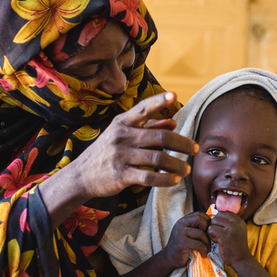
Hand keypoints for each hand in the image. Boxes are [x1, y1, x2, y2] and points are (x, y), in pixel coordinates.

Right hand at [40, 93, 196, 226]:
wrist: (80, 176)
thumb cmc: (107, 153)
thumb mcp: (122, 135)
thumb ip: (148, 127)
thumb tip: (173, 121)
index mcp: (122, 123)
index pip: (143, 108)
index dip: (159, 101)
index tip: (174, 96)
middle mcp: (122, 136)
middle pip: (160, 136)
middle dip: (183, 143)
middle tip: (196, 149)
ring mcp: (121, 155)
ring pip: (158, 157)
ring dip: (177, 164)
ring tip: (186, 169)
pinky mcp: (120, 175)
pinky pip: (148, 177)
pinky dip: (165, 179)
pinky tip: (174, 180)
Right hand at [163, 212, 210, 267]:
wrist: (169, 258)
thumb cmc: (182, 246)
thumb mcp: (188, 233)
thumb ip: (196, 227)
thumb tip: (213, 225)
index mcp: (183, 221)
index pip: (199, 214)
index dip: (207, 221)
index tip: (210, 231)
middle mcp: (181, 224)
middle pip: (200, 219)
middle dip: (208, 229)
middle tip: (210, 239)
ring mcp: (181, 233)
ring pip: (201, 233)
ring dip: (207, 243)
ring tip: (208, 249)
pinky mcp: (182, 244)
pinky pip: (199, 244)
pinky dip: (204, 250)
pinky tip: (203, 253)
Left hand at [207, 211, 249, 265]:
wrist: (241, 259)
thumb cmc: (236, 246)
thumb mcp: (237, 231)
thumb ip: (229, 223)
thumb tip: (215, 215)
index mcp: (239, 220)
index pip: (224, 213)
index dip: (219, 220)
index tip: (222, 230)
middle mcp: (236, 222)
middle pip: (218, 216)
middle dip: (215, 225)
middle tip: (219, 235)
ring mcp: (231, 228)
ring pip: (213, 222)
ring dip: (213, 230)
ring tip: (219, 238)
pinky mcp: (225, 235)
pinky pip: (211, 229)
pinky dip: (211, 235)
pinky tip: (217, 241)